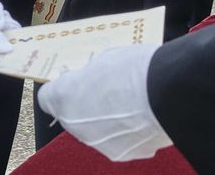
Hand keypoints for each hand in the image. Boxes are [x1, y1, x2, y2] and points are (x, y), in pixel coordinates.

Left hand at [37, 45, 170, 160]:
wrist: (166, 94)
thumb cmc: (134, 69)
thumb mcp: (105, 59)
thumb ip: (92, 74)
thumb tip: (94, 79)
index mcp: (64, 97)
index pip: (48, 97)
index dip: (62, 88)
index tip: (76, 81)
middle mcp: (76, 126)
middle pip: (73, 117)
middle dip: (87, 105)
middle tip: (110, 89)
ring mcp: (99, 144)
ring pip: (97, 131)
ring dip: (109, 121)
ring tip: (132, 103)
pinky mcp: (123, 154)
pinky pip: (120, 141)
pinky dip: (128, 132)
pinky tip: (143, 116)